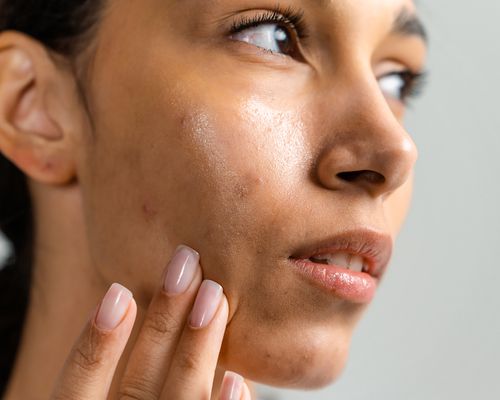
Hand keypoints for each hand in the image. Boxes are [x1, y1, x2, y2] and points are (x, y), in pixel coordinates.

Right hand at [50, 245, 250, 399]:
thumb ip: (134, 380)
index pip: (75, 394)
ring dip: (197, 350)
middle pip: (136, 389)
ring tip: (214, 295)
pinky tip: (237, 380)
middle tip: (186, 267)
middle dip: (162, 323)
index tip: (117, 292)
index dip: (94, 345)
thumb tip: (162, 323)